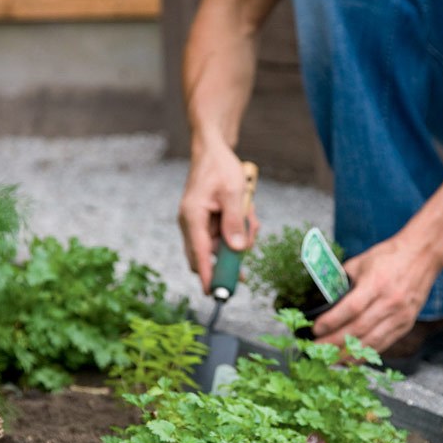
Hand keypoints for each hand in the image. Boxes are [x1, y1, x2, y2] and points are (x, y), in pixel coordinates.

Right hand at [177, 142, 259, 294]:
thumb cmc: (220, 167)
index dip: (207, 275)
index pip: (199, 254)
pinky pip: (223, 237)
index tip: (213, 293)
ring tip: (250, 218)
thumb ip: (235, 222)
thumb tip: (237, 250)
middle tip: (247, 255)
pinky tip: (247, 215)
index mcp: (192, 216)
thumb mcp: (233, 192)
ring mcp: (198, 224)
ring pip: (219, 247)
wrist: (212, 150)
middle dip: (230, 258)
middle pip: (208, 256)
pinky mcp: (206, 222)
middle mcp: (191, 223)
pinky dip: (238, 231)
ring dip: (239, 240)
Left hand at [311, 235, 438, 353]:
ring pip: (371, 341)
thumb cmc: (389, 256)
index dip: (332, 322)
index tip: (316, 330)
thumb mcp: (361, 262)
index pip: (352, 308)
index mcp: (377, 283)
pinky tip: (351, 359)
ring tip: (330, 360)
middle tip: (316, 349)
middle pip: (359, 329)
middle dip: (334, 342)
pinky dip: (366, 354)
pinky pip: (383, 344)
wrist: (422, 255)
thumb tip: (325, 298)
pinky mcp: (406, 324)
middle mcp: (390, 302)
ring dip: (348, 354)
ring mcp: (400, 316)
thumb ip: (343, 280)